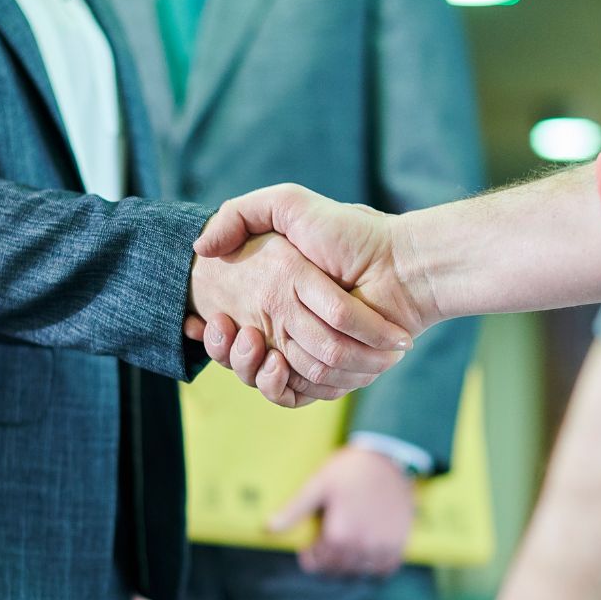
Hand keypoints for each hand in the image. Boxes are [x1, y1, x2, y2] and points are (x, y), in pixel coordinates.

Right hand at [187, 230, 412, 403]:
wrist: (399, 264)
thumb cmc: (348, 232)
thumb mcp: (287, 205)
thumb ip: (240, 213)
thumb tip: (201, 249)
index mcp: (279, 297)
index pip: (229, 328)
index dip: (211, 331)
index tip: (201, 319)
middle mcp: (291, 328)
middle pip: (242, 357)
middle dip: (226, 349)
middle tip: (224, 328)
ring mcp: (311, 353)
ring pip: (263, 378)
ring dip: (246, 366)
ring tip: (250, 341)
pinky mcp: (332, 375)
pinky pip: (294, 394)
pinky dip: (278, 384)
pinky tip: (273, 361)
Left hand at [269, 446, 415, 576]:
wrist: (387, 459)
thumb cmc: (349, 470)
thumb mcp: (318, 486)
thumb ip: (294, 511)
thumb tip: (269, 528)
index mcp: (340, 534)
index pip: (319, 563)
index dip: (311, 558)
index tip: (309, 550)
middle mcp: (362, 545)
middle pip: (339, 570)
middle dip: (328, 562)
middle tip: (326, 548)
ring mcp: (383, 546)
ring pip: (360, 572)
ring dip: (350, 566)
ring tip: (346, 548)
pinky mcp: (399, 543)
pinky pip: (385, 569)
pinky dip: (374, 567)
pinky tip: (367, 552)